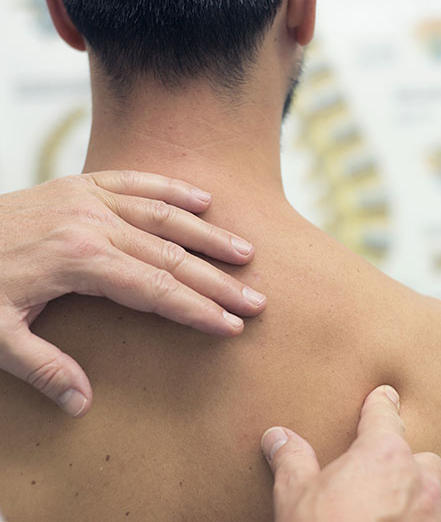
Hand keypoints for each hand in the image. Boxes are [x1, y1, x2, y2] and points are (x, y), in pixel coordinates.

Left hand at [0, 171, 265, 416]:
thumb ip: (42, 367)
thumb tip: (81, 403)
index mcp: (79, 261)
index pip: (156, 290)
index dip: (197, 310)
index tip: (229, 325)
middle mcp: (95, 225)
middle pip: (171, 257)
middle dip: (217, 282)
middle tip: (254, 299)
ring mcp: (91, 200)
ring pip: (165, 217)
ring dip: (208, 236)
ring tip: (244, 252)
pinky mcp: (84, 185)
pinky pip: (138, 182)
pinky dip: (173, 190)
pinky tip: (204, 200)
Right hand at [261, 386, 440, 521]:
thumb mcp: (294, 495)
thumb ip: (291, 458)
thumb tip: (276, 437)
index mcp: (383, 456)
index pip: (385, 416)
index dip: (383, 403)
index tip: (387, 394)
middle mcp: (418, 483)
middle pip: (426, 459)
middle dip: (411, 464)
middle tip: (388, 473)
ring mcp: (434, 519)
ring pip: (440, 499)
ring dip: (422, 500)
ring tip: (398, 509)